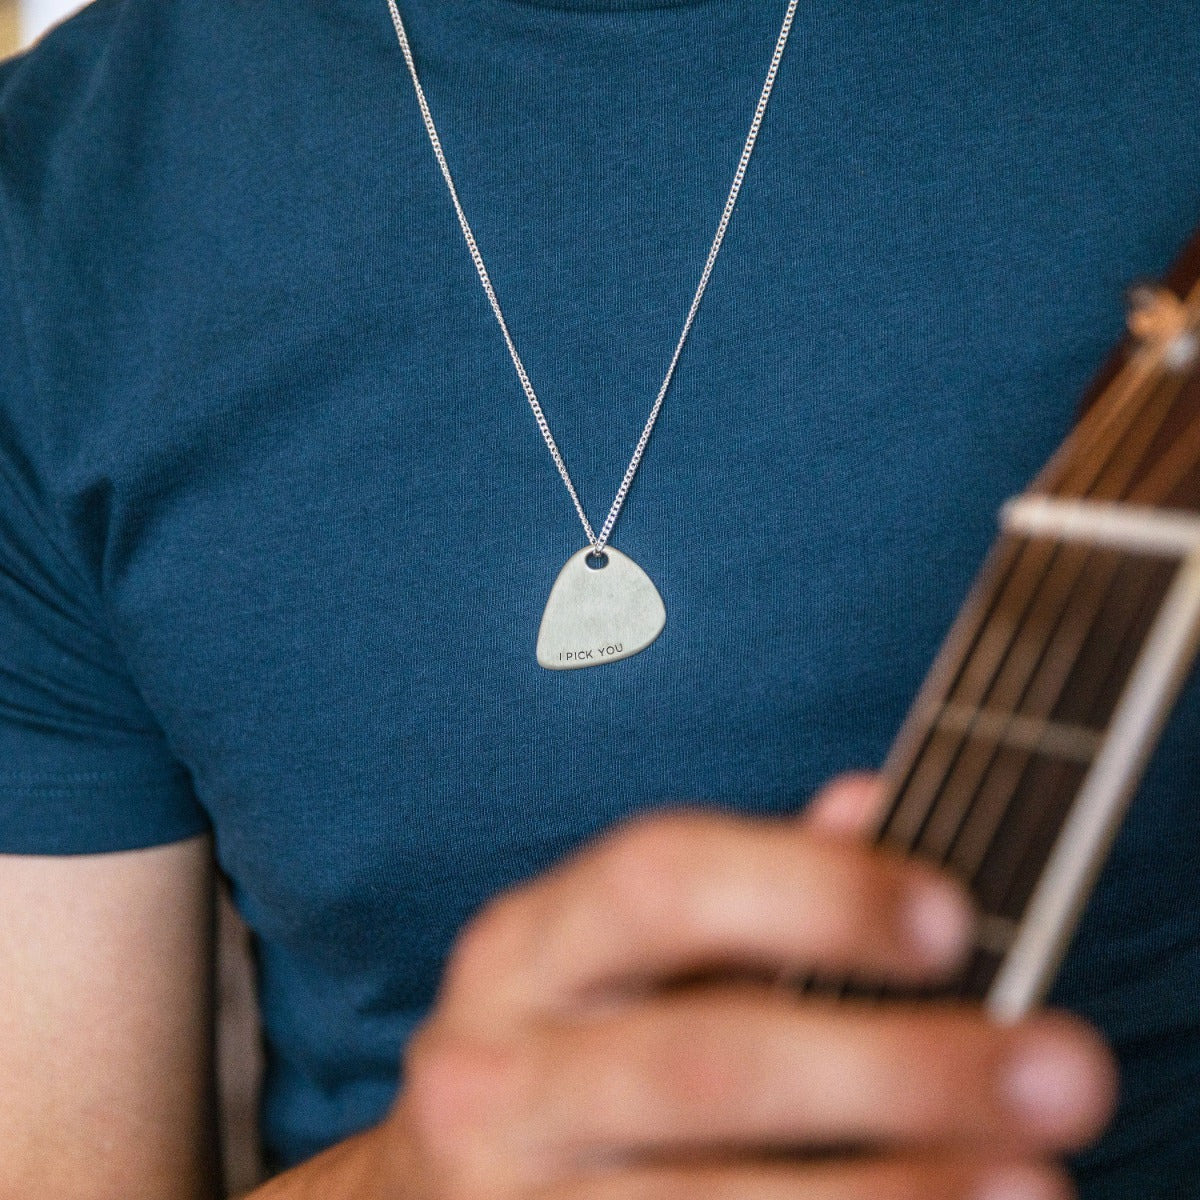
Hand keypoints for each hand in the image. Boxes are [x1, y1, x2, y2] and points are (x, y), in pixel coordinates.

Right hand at [374, 775, 1115, 1199]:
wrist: (432, 1195)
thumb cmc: (567, 1053)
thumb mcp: (624, 954)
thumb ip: (747, 884)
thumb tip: (870, 803)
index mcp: (528, 946)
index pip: (658, 882)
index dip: (806, 890)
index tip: (952, 919)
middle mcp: (497, 1066)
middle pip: (701, 1060)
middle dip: (889, 1067)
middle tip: (1058, 1070)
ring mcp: (508, 1197)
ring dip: (886, 1195)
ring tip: (1027, 1182)